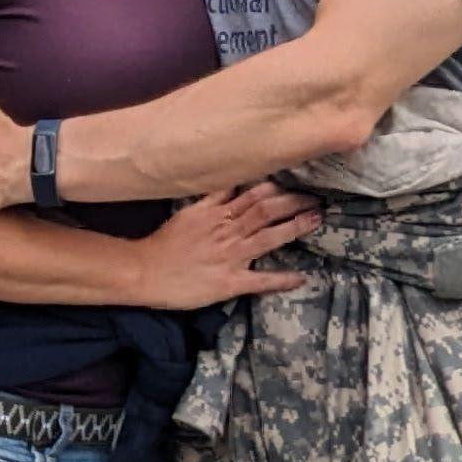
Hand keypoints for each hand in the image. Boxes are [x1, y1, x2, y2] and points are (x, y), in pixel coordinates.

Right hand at [130, 182, 319, 309]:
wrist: (145, 270)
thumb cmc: (165, 242)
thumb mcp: (188, 211)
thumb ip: (213, 197)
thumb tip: (234, 180)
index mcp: (217, 213)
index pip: (253, 194)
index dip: (279, 188)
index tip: (298, 183)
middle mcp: (228, 230)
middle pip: (266, 211)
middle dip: (294, 202)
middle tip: (317, 198)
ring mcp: (230, 256)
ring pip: (268, 238)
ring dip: (294, 228)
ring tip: (317, 220)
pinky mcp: (229, 282)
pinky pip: (259, 280)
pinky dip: (280, 279)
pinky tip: (300, 278)